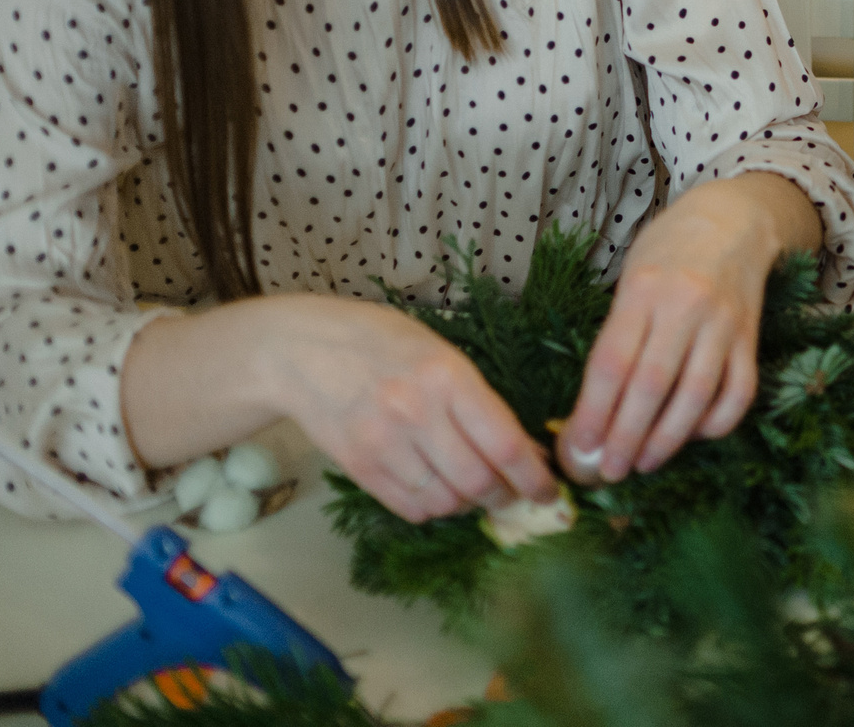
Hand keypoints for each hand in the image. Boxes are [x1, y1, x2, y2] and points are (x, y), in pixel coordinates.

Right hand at [266, 295, 557, 523]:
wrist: (303, 351)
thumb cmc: (383, 344)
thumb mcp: (442, 354)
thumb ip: (480, 402)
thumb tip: (524, 452)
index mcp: (448, 376)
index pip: (504, 443)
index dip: (534, 477)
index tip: (550, 492)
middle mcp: (417, 412)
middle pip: (477, 481)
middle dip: (505, 497)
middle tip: (513, 495)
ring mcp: (384, 443)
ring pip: (445, 502)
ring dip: (468, 505)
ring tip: (472, 489)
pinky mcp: (358, 468)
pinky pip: (410, 508)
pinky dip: (433, 510)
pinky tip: (438, 491)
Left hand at [556, 183, 786, 482]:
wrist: (734, 219)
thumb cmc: (668, 251)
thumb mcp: (631, 278)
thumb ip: (617, 335)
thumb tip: (591, 410)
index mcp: (644, 288)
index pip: (612, 362)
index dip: (593, 413)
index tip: (577, 449)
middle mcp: (686, 305)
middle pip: (652, 385)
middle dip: (624, 437)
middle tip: (606, 471)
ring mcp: (724, 323)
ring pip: (696, 395)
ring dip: (666, 440)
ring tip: (642, 464)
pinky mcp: (752, 337)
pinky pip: (739, 392)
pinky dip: (716, 423)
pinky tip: (691, 437)